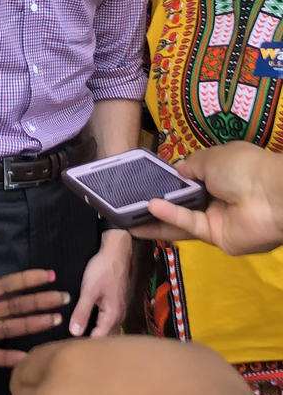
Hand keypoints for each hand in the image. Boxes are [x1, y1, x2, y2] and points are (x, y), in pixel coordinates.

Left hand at [0, 267, 64, 370]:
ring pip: (9, 328)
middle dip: (38, 302)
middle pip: (14, 306)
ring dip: (32, 325)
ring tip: (57, 320)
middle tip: (64, 297)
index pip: (2, 286)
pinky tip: (29, 357)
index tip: (48, 275)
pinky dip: (8, 358)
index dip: (24, 280)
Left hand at [69, 228, 130, 336]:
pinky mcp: (116, 303)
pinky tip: (86, 321)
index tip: (69, 345)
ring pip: (106, 328)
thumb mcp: (88, 291)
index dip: (85, 344)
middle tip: (71, 341)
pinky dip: (98, 323)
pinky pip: (107, 319)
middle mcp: (119, 316)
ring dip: (94, 332)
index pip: (99, 339)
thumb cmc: (104, 269)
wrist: (116, 252)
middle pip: (105, 336)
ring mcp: (119, 309)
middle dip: (90, 340)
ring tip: (77, 333)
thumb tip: (75, 333)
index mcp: (113, 316)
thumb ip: (81, 313)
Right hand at [132, 142, 282, 255]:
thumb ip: (189, 166)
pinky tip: (150, 209)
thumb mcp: (212, 157)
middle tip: (126, 199)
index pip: (187, 178)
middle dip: (156, 199)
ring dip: (155, 215)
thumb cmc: (243, 168)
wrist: (271, 195)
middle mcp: (216, 197)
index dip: (166, 179)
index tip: (142, 180)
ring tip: (126, 212)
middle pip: (181, 201)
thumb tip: (174, 171)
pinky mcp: (215, 238)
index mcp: (219, 173)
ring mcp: (215, 219)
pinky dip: (171, 216)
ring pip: (181, 218)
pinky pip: (190, 225)